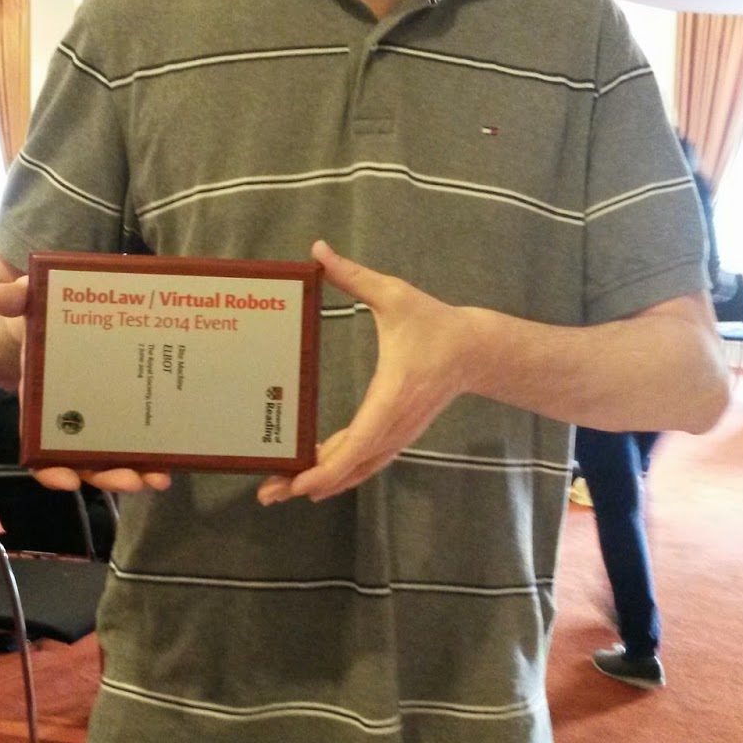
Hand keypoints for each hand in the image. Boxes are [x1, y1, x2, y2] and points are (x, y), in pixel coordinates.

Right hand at [0, 276, 171, 495]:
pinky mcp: (126, 412)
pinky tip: (171, 463)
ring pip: (112, 458)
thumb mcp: (31, 305)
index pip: (40, 447)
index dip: (50, 470)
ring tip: (158, 479)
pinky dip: (150, 457)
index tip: (68, 481)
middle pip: (84, 459)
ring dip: (134, 473)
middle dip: (107, 475)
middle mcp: (70, 419)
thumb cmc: (44, 318)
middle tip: (131, 480)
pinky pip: (135, 443)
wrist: (65, 318)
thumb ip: (18, 300)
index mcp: (40, 402)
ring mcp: (100, 419)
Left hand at [258, 240, 470, 504]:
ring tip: (278, 491)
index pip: (357, 444)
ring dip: (319, 483)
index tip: (298, 482)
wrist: (476, 351)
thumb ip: (354, 276)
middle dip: (306, 483)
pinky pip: (363, 462)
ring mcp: (396, 435)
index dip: (326, 468)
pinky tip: (310, 478)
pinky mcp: (395, 435)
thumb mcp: (394, 295)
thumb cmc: (435, 323)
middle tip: (266, 493)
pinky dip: (337, 474)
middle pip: (347, 468)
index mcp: (390, 397)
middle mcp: (392, 425)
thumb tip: (318, 249)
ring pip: (355, 471)